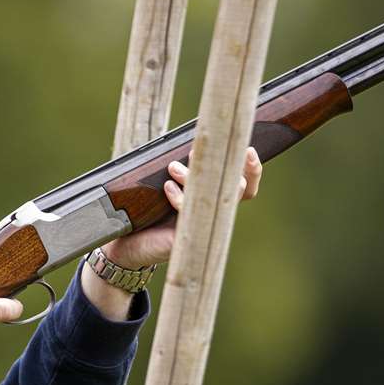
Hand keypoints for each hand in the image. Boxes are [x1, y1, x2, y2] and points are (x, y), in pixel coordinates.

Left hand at [102, 147, 262, 269]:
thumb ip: (187, 167)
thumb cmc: (152, 210)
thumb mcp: (171, 184)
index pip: (247, 186)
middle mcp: (215, 214)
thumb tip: (196, 142)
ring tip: (173, 167)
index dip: (252, 169)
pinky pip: (189, 214)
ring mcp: (203, 227)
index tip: (249, 149)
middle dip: (227, 168)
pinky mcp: (187, 238)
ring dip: (192, 178)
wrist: (130, 241)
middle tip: (199, 152)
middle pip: (240, 191)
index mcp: (216, 199)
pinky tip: (167, 187)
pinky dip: (179, 197)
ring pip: (213, 199)